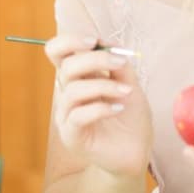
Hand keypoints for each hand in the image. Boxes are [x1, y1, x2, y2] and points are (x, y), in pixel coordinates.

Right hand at [46, 35, 151, 178]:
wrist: (136, 152)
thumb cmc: (130, 118)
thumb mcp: (129, 86)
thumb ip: (119, 67)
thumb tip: (110, 46)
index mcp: (78, 78)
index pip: (57, 52)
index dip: (70, 41)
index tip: (95, 41)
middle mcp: (68, 94)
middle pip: (66, 67)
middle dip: (95, 59)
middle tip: (121, 63)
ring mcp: (67, 116)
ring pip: (73, 91)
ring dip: (104, 86)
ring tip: (126, 92)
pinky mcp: (72, 136)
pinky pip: (78, 116)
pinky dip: (101, 108)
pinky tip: (119, 108)